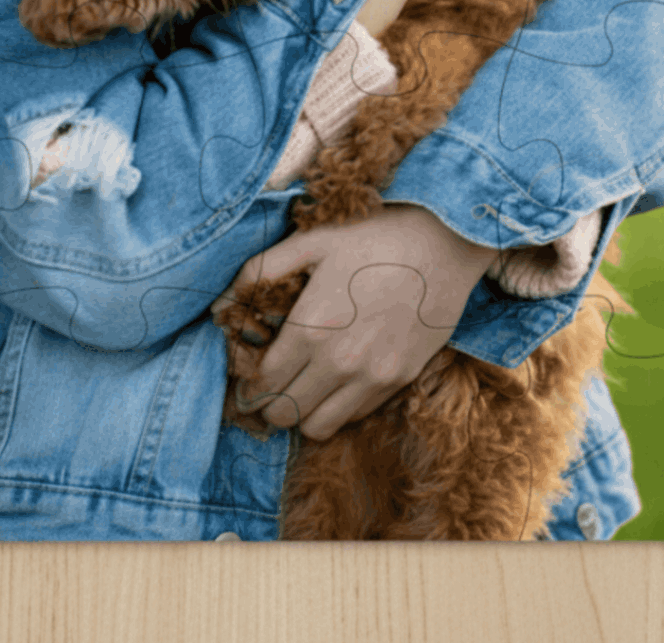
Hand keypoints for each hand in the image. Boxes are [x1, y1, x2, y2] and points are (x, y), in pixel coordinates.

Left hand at [214, 203, 499, 440]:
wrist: (444, 242)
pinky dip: (339, 405)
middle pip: (285, 413)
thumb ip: (260, 271)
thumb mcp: (311, 241)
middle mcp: (339, 362)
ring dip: (304, 412)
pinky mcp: (400, 380)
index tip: (250, 373)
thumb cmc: (372, 235)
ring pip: (319, 427)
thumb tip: (220, 302)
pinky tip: (339, 376)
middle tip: (272, 382)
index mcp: (310, 328)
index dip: (249, 383)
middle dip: (270, 402)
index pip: (263, 384)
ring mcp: (373, 377)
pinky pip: (356, 415)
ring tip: (304, 385)